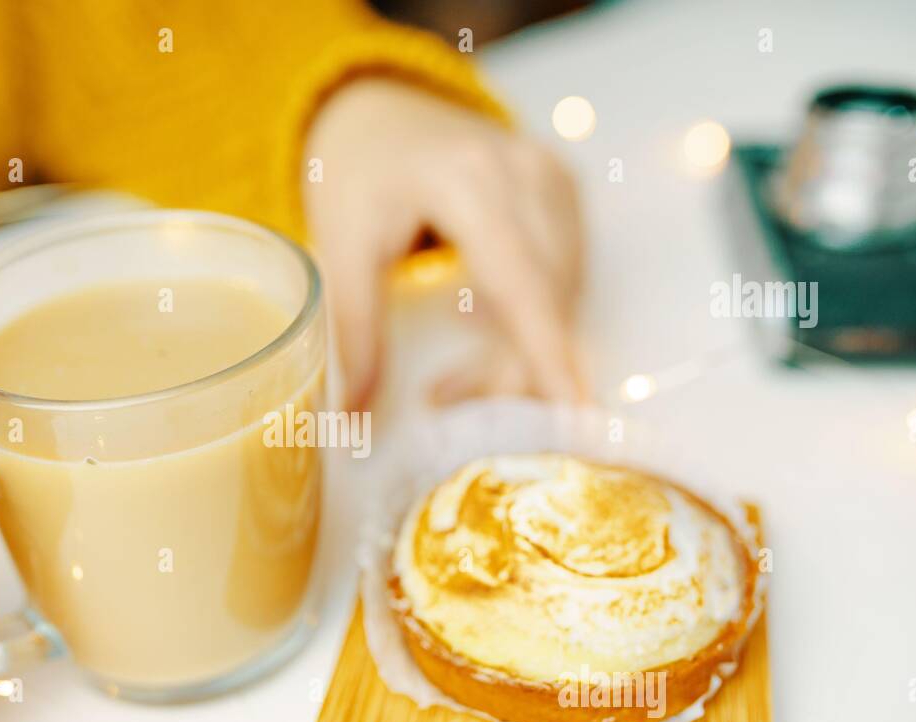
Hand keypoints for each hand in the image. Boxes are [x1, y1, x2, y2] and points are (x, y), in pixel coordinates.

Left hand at [303, 78, 585, 408]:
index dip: (547, 352)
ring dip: (516, 348)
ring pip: (563, 294)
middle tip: (443, 398)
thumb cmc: (357, 172)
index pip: (524, 282)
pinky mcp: (564, 193)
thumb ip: (356, 331)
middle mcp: (528, 172)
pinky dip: (529, 316)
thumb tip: (355, 416)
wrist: (379, 111)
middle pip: (548, 298)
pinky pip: (564, 275)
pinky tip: (475, 316)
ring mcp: (554, 179)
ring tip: (449, 372)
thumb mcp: (340, 248)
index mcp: (470, 180)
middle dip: (509, 367)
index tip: (574, 411)